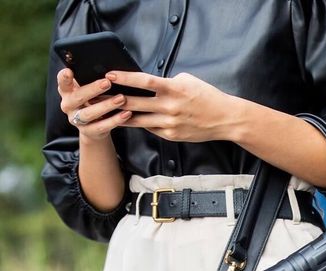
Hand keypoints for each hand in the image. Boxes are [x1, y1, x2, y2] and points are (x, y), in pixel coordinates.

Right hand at [57, 68, 131, 140]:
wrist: (94, 128)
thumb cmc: (93, 100)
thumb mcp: (90, 89)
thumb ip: (92, 80)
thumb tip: (110, 70)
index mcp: (66, 91)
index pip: (62, 82)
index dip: (64, 77)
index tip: (70, 71)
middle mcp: (68, 105)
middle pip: (77, 97)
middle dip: (92, 89)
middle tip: (107, 82)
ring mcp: (76, 120)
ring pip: (89, 113)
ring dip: (106, 105)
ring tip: (121, 99)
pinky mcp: (88, 132)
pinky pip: (101, 126)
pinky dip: (115, 120)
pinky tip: (126, 113)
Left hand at [104, 71, 235, 141]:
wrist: (224, 119)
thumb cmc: (206, 97)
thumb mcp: (187, 81)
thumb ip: (167, 82)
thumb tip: (149, 84)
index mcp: (173, 89)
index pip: (143, 81)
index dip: (124, 78)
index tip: (109, 75)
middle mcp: (169, 107)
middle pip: (135, 103)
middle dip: (114, 99)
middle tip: (98, 96)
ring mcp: (169, 124)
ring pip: (138, 120)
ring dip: (120, 115)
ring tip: (105, 111)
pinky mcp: (171, 135)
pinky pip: (150, 128)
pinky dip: (140, 123)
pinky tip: (128, 119)